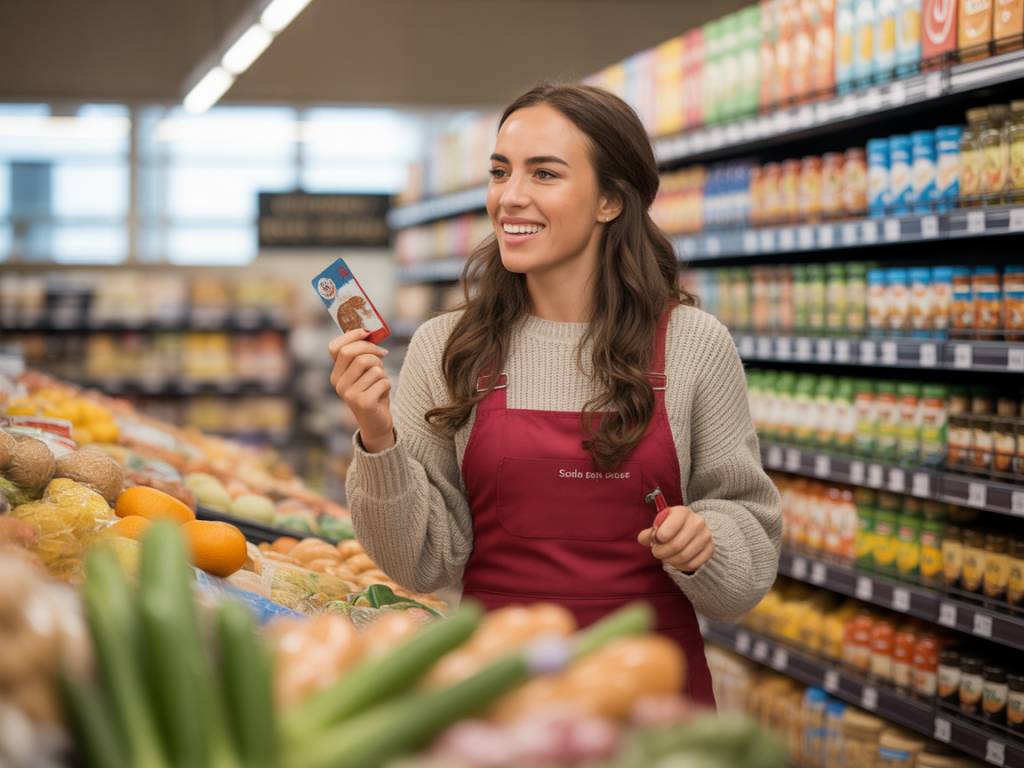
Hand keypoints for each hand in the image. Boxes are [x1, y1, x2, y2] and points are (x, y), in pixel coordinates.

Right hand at [329, 329, 394, 451]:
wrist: (376, 423)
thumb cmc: (373, 392)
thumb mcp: (366, 372)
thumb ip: (364, 355)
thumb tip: (370, 332)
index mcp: (336, 374)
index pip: (335, 348)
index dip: (351, 336)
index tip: (366, 332)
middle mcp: (338, 383)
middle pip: (352, 353)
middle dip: (371, 350)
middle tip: (383, 354)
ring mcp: (348, 394)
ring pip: (372, 367)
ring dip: (382, 371)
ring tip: (381, 381)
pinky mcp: (363, 403)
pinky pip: (382, 380)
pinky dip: (387, 384)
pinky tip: (383, 394)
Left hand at [637, 505, 713, 573]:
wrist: (693, 528)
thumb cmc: (671, 525)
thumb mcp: (660, 524)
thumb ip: (649, 532)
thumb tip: (643, 539)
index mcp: (682, 512)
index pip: (670, 527)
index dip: (658, 538)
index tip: (655, 540)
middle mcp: (697, 522)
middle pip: (676, 545)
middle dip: (661, 552)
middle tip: (656, 552)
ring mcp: (705, 536)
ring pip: (684, 556)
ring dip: (670, 560)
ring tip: (666, 556)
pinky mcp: (710, 549)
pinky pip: (692, 564)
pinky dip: (680, 566)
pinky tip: (676, 561)